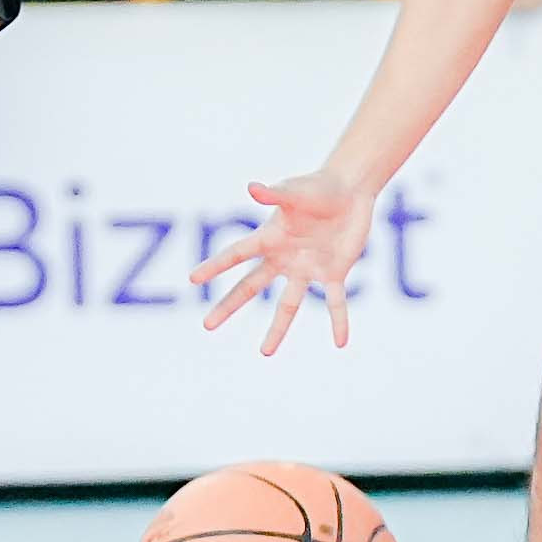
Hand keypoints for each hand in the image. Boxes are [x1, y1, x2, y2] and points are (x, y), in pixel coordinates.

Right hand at [191, 168, 374, 353]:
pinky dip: (338, 321)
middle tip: (207, 325)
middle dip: (229, 305)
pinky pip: (334, 302)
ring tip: (264, 353)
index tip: (192, 278)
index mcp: (270, 238)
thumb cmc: (318, 187)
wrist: (350, 191)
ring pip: (288, 304)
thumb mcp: (295, 192)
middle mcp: (284, 258)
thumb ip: (275, 194)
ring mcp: (307, 268)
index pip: (237, 255)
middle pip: (251, 286)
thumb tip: (252, 187)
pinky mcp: (334, 273)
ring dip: (278, 329)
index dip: (215, 266)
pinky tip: (340, 342)